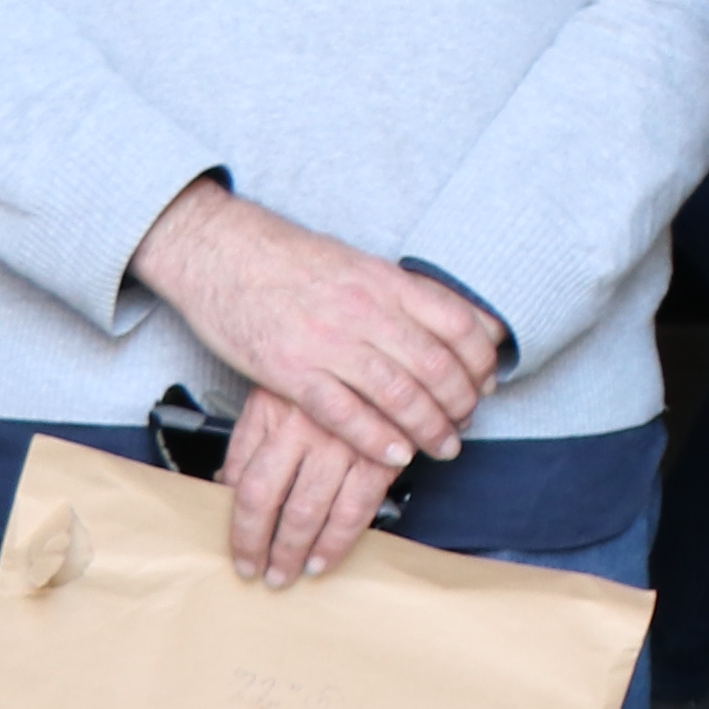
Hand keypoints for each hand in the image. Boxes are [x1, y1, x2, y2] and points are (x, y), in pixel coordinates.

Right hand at [126, 180, 502, 468]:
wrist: (222, 253)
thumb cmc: (293, 260)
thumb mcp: (360, 263)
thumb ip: (407, 293)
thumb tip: (463, 318)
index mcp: (386, 281)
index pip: (457, 323)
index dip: (481, 360)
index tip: (487, 382)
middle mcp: (364, 310)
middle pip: (434, 365)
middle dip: (459, 402)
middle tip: (466, 424)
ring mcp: (327, 342)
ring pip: (398, 394)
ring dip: (429, 428)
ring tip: (442, 447)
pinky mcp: (290, 372)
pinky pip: (344, 414)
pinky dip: (377, 439)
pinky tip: (397, 455)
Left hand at [218, 385, 401, 585]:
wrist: (387, 362)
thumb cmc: (324, 382)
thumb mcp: (273, 397)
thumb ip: (247, 442)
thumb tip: (223, 487)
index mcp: (275, 415)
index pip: (247, 484)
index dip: (242, 530)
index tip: (241, 556)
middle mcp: (308, 429)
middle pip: (276, 504)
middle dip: (266, 548)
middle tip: (262, 575)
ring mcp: (346, 443)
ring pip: (313, 512)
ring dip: (298, 552)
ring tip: (288, 575)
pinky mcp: (382, 457)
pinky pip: (356, 510)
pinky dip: (338, 542)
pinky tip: (324, 560)